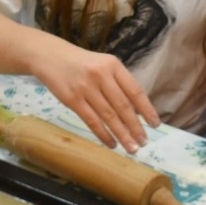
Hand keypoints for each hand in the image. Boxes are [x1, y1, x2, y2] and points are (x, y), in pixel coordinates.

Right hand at [29, 39, 159, 152]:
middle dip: (136, 127)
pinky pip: (91, 121)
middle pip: (123, 106)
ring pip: (109, 116)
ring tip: (132, 148)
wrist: (50, 56)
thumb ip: (119, 84)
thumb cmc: (82, 64)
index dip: (147, 109)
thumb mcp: (103, 66)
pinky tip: (111, 144)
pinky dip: (103, 134)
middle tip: (144, 142)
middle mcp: (101, 75)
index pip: (135, 91)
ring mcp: (86, 88)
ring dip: (122, 134)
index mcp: (113, 65)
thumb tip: (137, 112)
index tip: (155, 124)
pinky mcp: (72, 99)